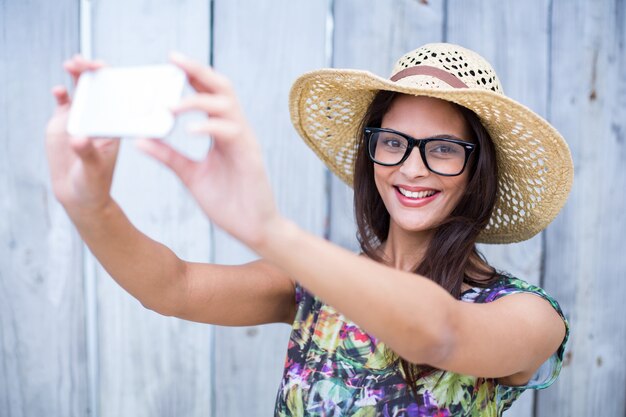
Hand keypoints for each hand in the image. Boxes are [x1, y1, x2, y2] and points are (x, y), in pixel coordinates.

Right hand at [45, 55, 119, 214]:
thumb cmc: (94, 183)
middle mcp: (101, 117)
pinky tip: (59, 90)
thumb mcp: (93, 169)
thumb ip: (86, 152)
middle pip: (100, 87)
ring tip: (72, 63)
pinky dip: (61, 93)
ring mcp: (83, 117)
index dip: (114, 80)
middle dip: (93, 70)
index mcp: (116, 125)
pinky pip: (64, 102)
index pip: (119, 97)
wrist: (77, 194)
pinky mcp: (64, 122)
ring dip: (78, 74)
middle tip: (85, 61)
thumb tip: (78, 138)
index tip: (109, 71)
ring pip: (82, 89)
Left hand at [135, 52, 282, 248]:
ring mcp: (245, 142)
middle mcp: (235, 131)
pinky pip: (231, 132)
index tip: (171, 62)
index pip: (209, 95)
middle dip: (198, 71)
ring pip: (227, 105)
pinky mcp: (250, 157)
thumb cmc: (228, 203)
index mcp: (222, 133)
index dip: (192, 76)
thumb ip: (169, 156)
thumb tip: (141, 139)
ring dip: (198, 100)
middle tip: (174, 60)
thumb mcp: (191, 176)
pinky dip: (209, 127)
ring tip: (170, 106)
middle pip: (221, 89)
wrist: (253, 229)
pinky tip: (188, 130)